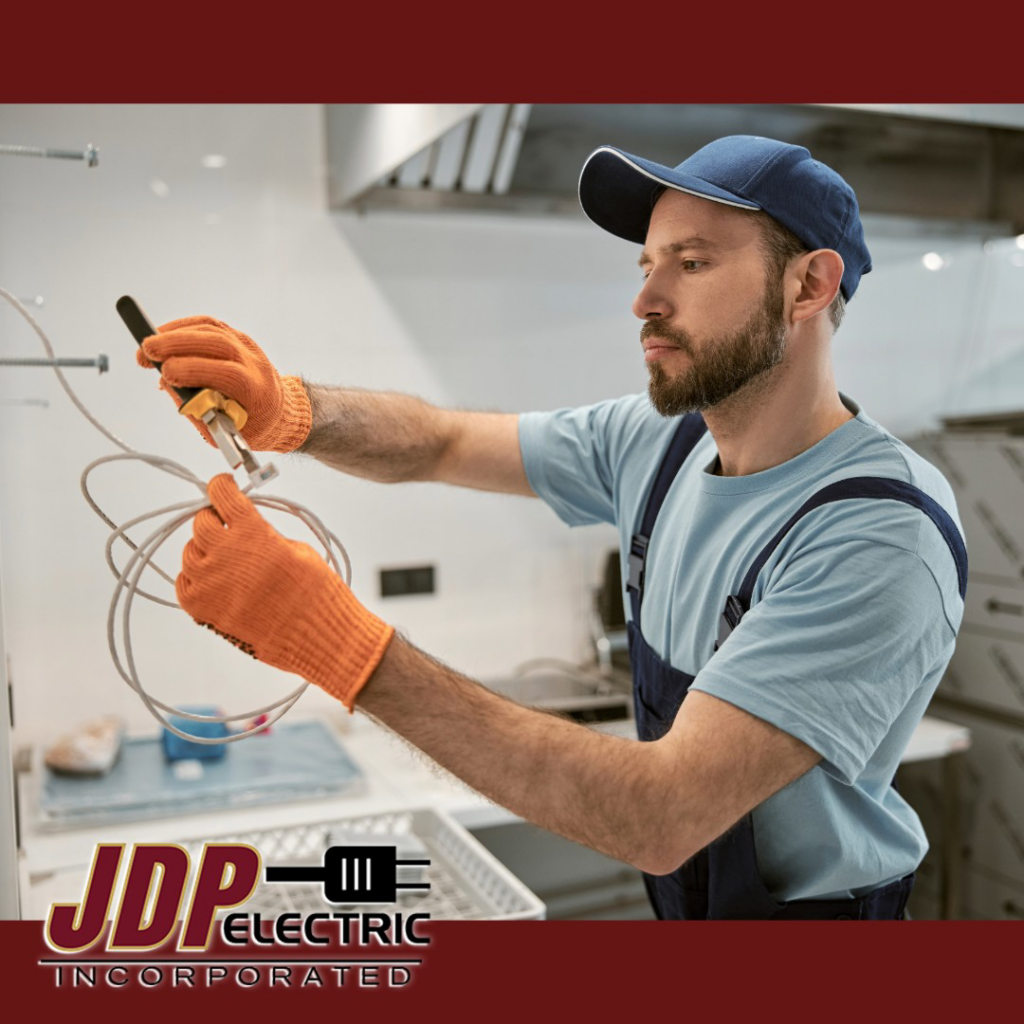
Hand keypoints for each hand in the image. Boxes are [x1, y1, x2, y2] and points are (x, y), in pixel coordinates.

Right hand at [136, 315, 311, 452]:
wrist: (278, 410)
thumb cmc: (250, 424)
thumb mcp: (226, 430)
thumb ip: (198, 411)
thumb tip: (166, 384)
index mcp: (257, 391)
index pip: (228, 374)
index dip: (195, 370)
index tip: (166, 375)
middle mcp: (254, 363)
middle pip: (218, 343)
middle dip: (178, 345)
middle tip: (146, 352)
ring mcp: (247, 346)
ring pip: (211, 329)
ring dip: (174, 333)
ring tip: (147, 346)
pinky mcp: (236, 336)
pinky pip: (209, 325)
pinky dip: (182, 328)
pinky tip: (161, 336)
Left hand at [177, 474, 393, 709]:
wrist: (318, 636)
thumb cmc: (316, 591)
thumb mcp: (297, 548)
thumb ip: (263, 533)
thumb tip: (242, 526)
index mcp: (253, 533)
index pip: (221, 494)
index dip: (221, 486)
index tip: (223, 486)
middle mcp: (225, 554)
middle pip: (200, 522)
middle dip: (213, 519)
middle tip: (226, 526)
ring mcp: (209, 583)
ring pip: (190, 553)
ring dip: (205, 551)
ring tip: (227, 561)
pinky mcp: (201, 609)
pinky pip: (184, 583)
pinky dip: (196, 578)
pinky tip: (217, 580)